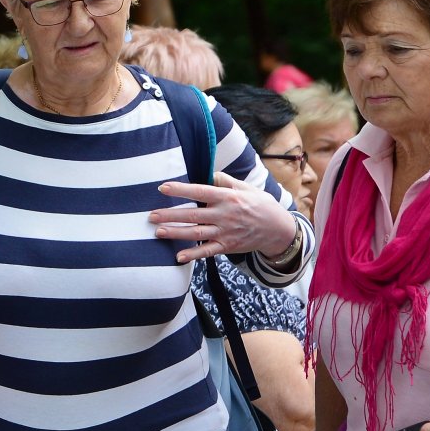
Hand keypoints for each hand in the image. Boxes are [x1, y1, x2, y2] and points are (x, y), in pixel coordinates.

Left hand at [149, 171, 297, 263]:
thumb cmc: (259, 204)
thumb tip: (207, 173)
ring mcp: (225, 233)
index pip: (200, 191)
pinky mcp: (227, 246)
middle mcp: (225, 215)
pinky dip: (192, 254)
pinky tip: (177, 256)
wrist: (278, 229)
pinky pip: (207, 251)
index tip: (162, 188)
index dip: (181, 190)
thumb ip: (225, 180)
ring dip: (176, 233)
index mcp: (228, 197)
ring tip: (158, 232)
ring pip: (196, 233)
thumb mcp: (246, 187)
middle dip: (171, 215)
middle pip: (193, 215)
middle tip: (151, 215)